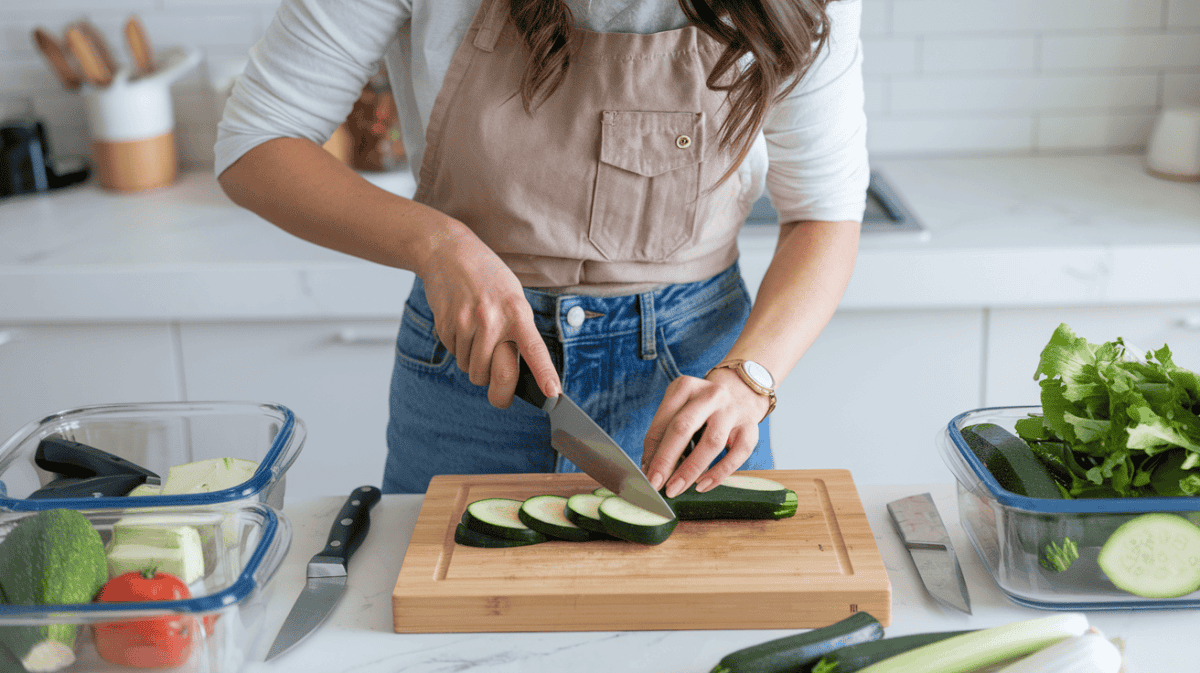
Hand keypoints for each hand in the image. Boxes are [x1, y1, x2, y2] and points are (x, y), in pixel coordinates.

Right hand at [419, 221, 559, 406]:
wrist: (448, 251)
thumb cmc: (486, 276)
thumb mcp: (513, 295)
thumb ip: (518, 328)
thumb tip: (517, 369)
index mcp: (516, 311)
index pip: (534, 348)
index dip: (544, 373)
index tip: (553, 393)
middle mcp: (492, 319)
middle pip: (491, 376)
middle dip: (495, 387)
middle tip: (498, 385)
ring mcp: (466, 323)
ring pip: (471, 369)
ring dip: (474, 362)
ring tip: (477, 335)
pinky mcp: (445, 325)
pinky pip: (454, 355)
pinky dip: (459, 349)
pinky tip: (462, 325)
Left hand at [641, 367, 770, 496]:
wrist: (740, 390)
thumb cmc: (701, 407)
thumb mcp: (679, 411)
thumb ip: (664, 436)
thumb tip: (650, 470)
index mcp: (685, 387)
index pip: (663, 422)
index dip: (652, 451)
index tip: (646, 476)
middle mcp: (710, 395)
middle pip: (684, 428)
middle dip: (667, 459)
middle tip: (656, 485)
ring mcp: (733, 409)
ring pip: (712, 442)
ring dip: (691, 470)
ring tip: (676, 488)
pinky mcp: (751, 426)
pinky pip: (738, 454)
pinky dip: (719, 473)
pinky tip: (702, 485)